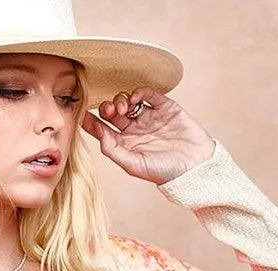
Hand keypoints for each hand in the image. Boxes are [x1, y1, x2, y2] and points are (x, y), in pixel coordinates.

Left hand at [82, 88, 215, 185]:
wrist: (196, 166)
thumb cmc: (165, 172)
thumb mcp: (134, 165)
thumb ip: (114, 150)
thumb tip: (100, 134)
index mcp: (125, 145)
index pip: (102, 130)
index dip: (91, 121)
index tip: (81, 112)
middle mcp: (135, 130)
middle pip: (113, 113)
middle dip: (108, 108)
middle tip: (111, 111)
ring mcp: (149, 118)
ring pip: (127, 101)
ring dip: (121, 100)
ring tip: (125, 108)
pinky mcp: (164, 107)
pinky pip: (147, 94)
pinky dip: (139, 92)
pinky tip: (136, 98)